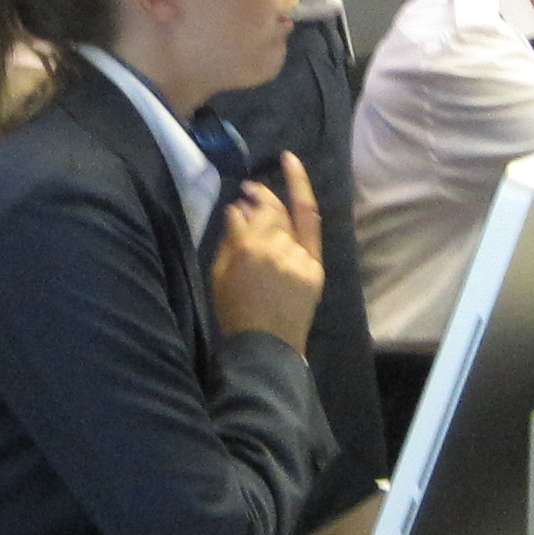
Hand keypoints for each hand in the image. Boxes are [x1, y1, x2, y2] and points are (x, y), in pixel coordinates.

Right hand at [209, 150, 326, 350]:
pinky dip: (303, 212)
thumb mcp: (219, 274)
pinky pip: (309, 232)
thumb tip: (236, 210)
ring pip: (289, 222)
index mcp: (247, 250)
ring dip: (278, 213)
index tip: (244, 191)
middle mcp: (275, 248)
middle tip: (254, 189)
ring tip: (268, 208)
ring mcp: (298, 257)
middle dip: (263, 196)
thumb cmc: (235, 312)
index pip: (249, 212)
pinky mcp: (314, 267)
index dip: (249, 197)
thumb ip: (228, 239)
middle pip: (272, 211)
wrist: (267, 346)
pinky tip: (298, 189)